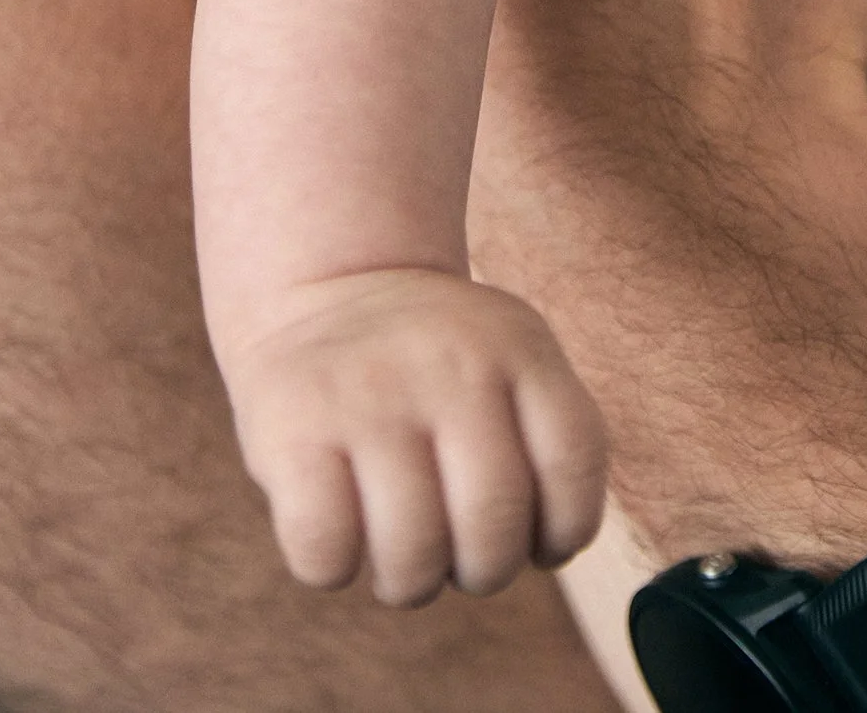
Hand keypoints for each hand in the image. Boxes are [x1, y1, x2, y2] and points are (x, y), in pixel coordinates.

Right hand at [224, 266, 604, 605]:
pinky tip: (338, 534)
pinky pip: (326, 551)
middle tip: (460, 559)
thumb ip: (546, 436)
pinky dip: (334, 569)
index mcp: (520, 346)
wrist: (329, 283)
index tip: (539, 543)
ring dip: (410, 584)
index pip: (574, 459)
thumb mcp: (509, 355)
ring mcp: (371, 395)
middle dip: (484, 572)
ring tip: (401, 556)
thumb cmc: (435, 360)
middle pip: (494, 523)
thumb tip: (553, 548)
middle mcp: (452, 364)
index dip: (566, 529)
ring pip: (412, 555)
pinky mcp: (292, 429)